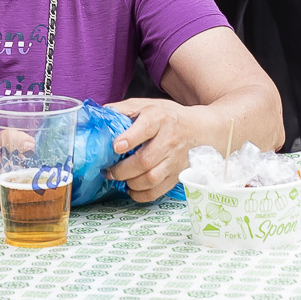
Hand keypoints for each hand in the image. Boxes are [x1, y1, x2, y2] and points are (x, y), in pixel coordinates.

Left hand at [104, 96, 221, 203]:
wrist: (202, 130)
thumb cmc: (168, 117)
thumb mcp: (147, 105)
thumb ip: (123, 109)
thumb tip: (98, 115)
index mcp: (160, 118)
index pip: (146, 128)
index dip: (129, 138)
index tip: (115, 146)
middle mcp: (169, 140)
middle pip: (145, 160)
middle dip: (122, 169)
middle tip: (108, 169)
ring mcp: (174, 160)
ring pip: (151, 178)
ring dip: (130, 182)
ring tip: (119, 178)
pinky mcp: (177, 176)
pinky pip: (157, 191)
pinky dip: (141, 194)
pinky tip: (131, 188)